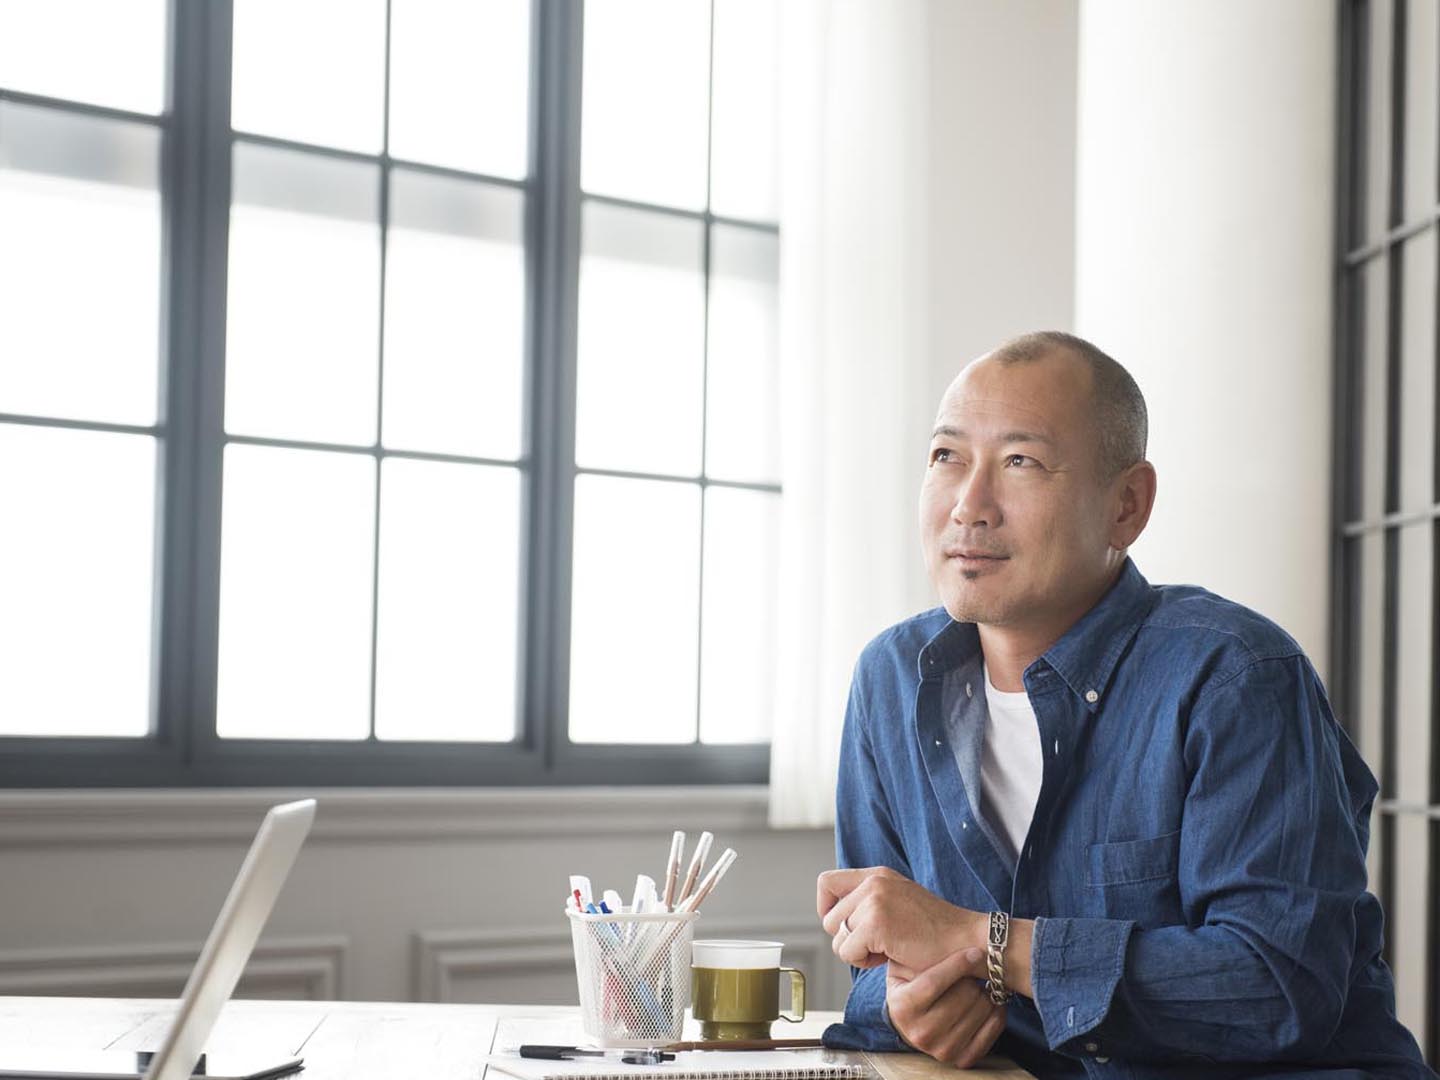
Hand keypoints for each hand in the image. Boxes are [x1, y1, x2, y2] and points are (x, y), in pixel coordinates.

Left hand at [817, 867, 983, 971]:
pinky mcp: (876, 924)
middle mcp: (872, 882)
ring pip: (836, 938)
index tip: (846, 926)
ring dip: (857, 953)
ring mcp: (874, 901)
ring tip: (887, 949)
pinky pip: (848, 952)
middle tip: (878, 945)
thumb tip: (831, 917)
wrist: (966, 941)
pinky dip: (865, 963)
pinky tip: (890, 956)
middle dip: (847, 939)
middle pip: (828, 919)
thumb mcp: (898, 902)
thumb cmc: (933, 932)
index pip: (826, 882)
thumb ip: (868, 902)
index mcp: (876, 875)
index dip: (827, 908)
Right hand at [887, 948, 1006, 1067]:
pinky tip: (989, 1000)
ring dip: (985, 992)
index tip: (975, 952)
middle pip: (963, 996)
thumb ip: (915, 953)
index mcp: (902, 1007)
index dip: (958, 964)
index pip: (933, 982)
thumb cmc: (910, 983)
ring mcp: (941, 1049)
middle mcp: (919, 1033)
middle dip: (971, 977)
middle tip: (971, 971)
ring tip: (977, 984)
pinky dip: (997, 1011)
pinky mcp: (961, 1059)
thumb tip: (942, 936)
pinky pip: (992, 1029)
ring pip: (981, 1010)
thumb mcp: (903, 966)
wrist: (910, 1020)